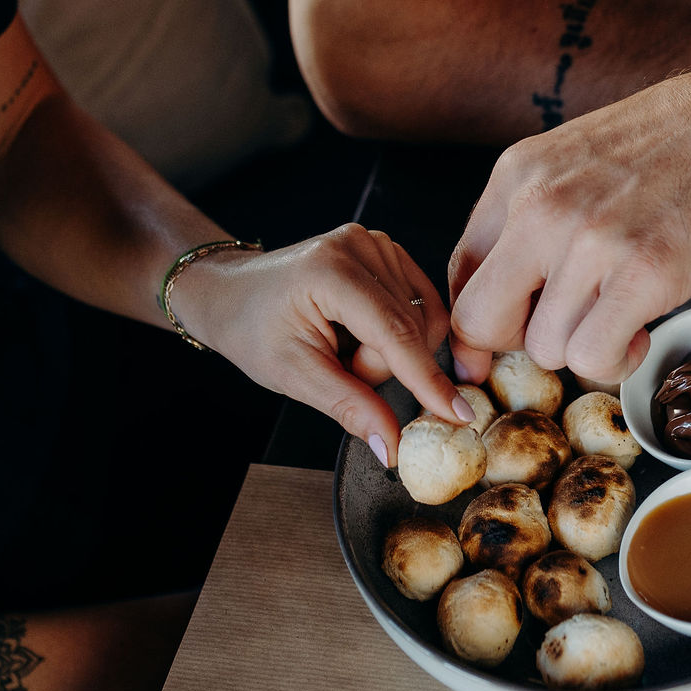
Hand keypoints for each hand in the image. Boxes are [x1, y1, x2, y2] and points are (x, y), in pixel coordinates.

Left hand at [166, 225, 475, 465]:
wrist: (230, 293)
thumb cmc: (252, 330)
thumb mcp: (295, 376)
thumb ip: (350, 408)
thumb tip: (392, 447)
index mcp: (331, 271)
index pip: (395, 333)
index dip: (428, 379)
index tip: (459, 414)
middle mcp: (361, 246)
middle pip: (411, 330)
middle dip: (381, 365)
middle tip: (338, 365)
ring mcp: (377, 243)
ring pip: (421, 320)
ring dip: (389, 351)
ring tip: (344, 345)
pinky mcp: (387, 250)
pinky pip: (420, 305)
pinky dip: (397, 332)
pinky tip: (361, 331)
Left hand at [448, 60, 690, 386]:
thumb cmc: (675, 147)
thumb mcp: (576, 159)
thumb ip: (530, 216)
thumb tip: (498, 295)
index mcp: (518, 176)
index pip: (459, 274)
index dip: (482, 320)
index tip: (511, 334)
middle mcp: (541, 207)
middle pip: (481, 321)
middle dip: (518, 342)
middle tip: (566, 328)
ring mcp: (590, 242)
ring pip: (544, 348)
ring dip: (582, 347)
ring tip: (620, 316)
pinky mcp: (643, 274)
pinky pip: (593, 357)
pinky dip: (614, 361)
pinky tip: (639, 330)